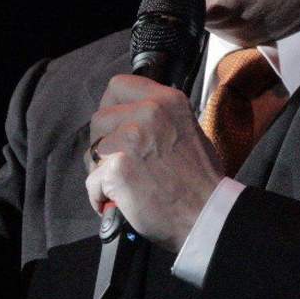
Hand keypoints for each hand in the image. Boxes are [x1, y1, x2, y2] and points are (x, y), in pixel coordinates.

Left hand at [85, 75, 223, 251]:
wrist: (206, 213)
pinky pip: (92, 183)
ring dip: (102, 171)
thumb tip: (132, 118)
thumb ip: (159, 117)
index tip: (114, 124)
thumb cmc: (201, 178)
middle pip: (99, 120)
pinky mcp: (117, 169)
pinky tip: (119, 203)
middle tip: (117, 162)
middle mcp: (147, 114)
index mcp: (166, 101)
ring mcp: (129, 140)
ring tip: (122, 185)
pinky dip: (101, 197)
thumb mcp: (188, 128)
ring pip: (93, 152)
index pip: (118, 86)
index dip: (111, 106)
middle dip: (103, 142)